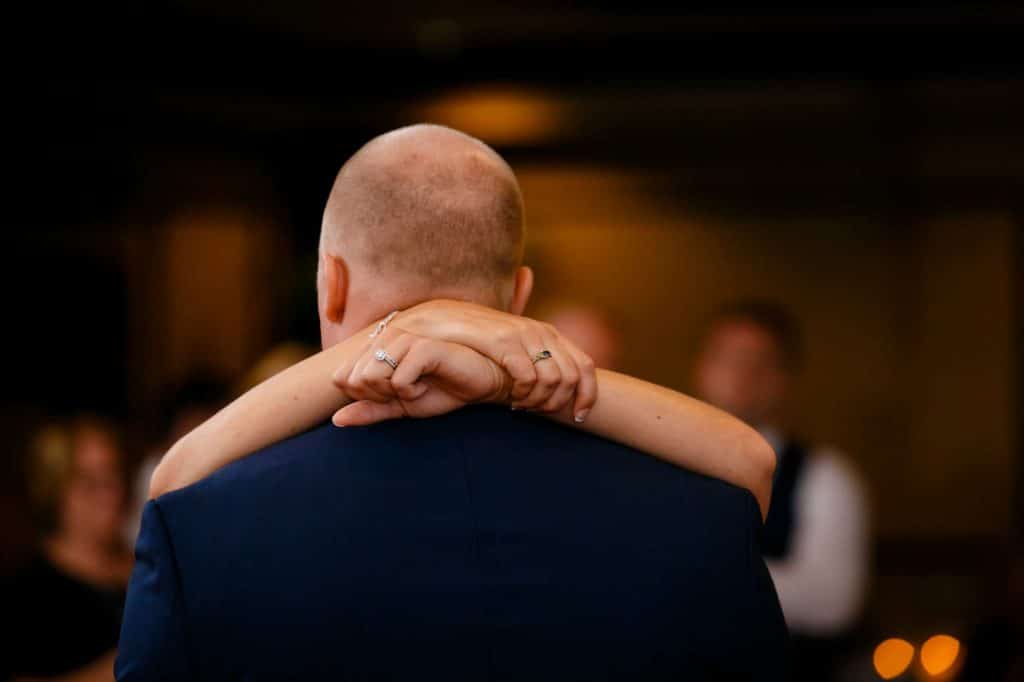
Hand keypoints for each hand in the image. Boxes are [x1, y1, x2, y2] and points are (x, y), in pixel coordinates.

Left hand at [331, 329, 511, 425]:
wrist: (479, 384)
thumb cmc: (441, 391)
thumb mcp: (400, 407)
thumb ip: (369, 410)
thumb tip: (337, 419)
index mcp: (377, 347)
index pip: (342, 377)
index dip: (364, 396)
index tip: (391, 395)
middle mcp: (386, 338)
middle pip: (355, 379)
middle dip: (379, 396)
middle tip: (406, 392)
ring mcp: (404, 339)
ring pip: (372, 377)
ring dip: (395, 393)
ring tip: (417, 387)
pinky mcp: (423, 347)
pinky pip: (399, 380)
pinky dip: (412, 392)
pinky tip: (430, 383)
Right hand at [393, 299, 597, 420]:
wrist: (435, 324)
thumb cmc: (470, 343)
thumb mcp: (507, 350)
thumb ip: (532, 358)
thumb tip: (558, 378)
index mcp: (546, 333)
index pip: (585, 366)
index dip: (588, 395)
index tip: (580, 417)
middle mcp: (540, 331)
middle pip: (574, 376)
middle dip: (563, 403)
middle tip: (542, 415)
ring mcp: (523, 334)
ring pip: (554, 378)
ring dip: (542, 400)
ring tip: (521, 408)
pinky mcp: (503, 341)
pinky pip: (529, 375)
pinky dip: (525, 393)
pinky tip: (510, 402)